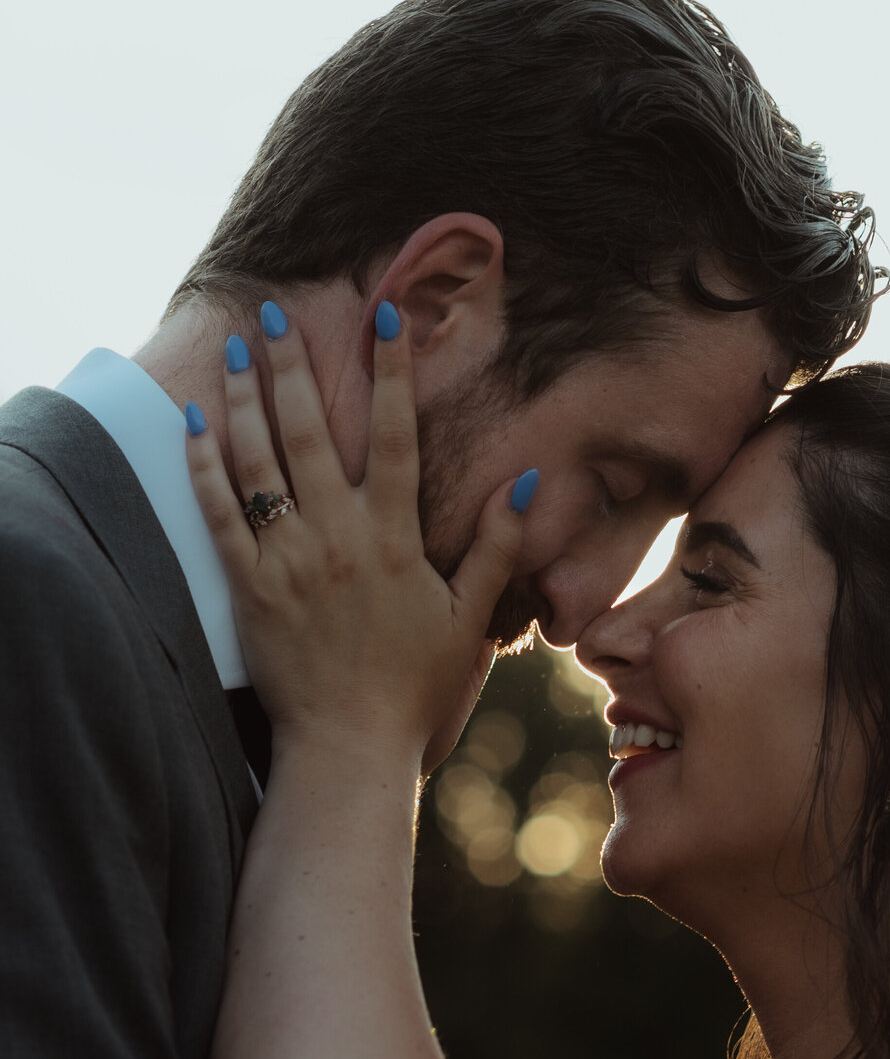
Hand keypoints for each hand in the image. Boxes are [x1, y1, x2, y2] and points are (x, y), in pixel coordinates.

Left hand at [185, 302, 534, 771]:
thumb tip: (525, 480)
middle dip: (293, 363)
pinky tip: (195, 421)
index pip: (394, 434)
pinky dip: (205, 464)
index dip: (391, 370)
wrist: (350, 748)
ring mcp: (287, 561)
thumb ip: (498, 547)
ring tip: (235, 344)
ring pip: (259, 461)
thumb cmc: (416, 688)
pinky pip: (219, 513)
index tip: (384, 313)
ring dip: (245, 396)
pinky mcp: (248, 589)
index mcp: (394, 539)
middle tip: (274, 310)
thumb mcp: (470, 619)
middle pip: (311, 430)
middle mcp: (337, 538)